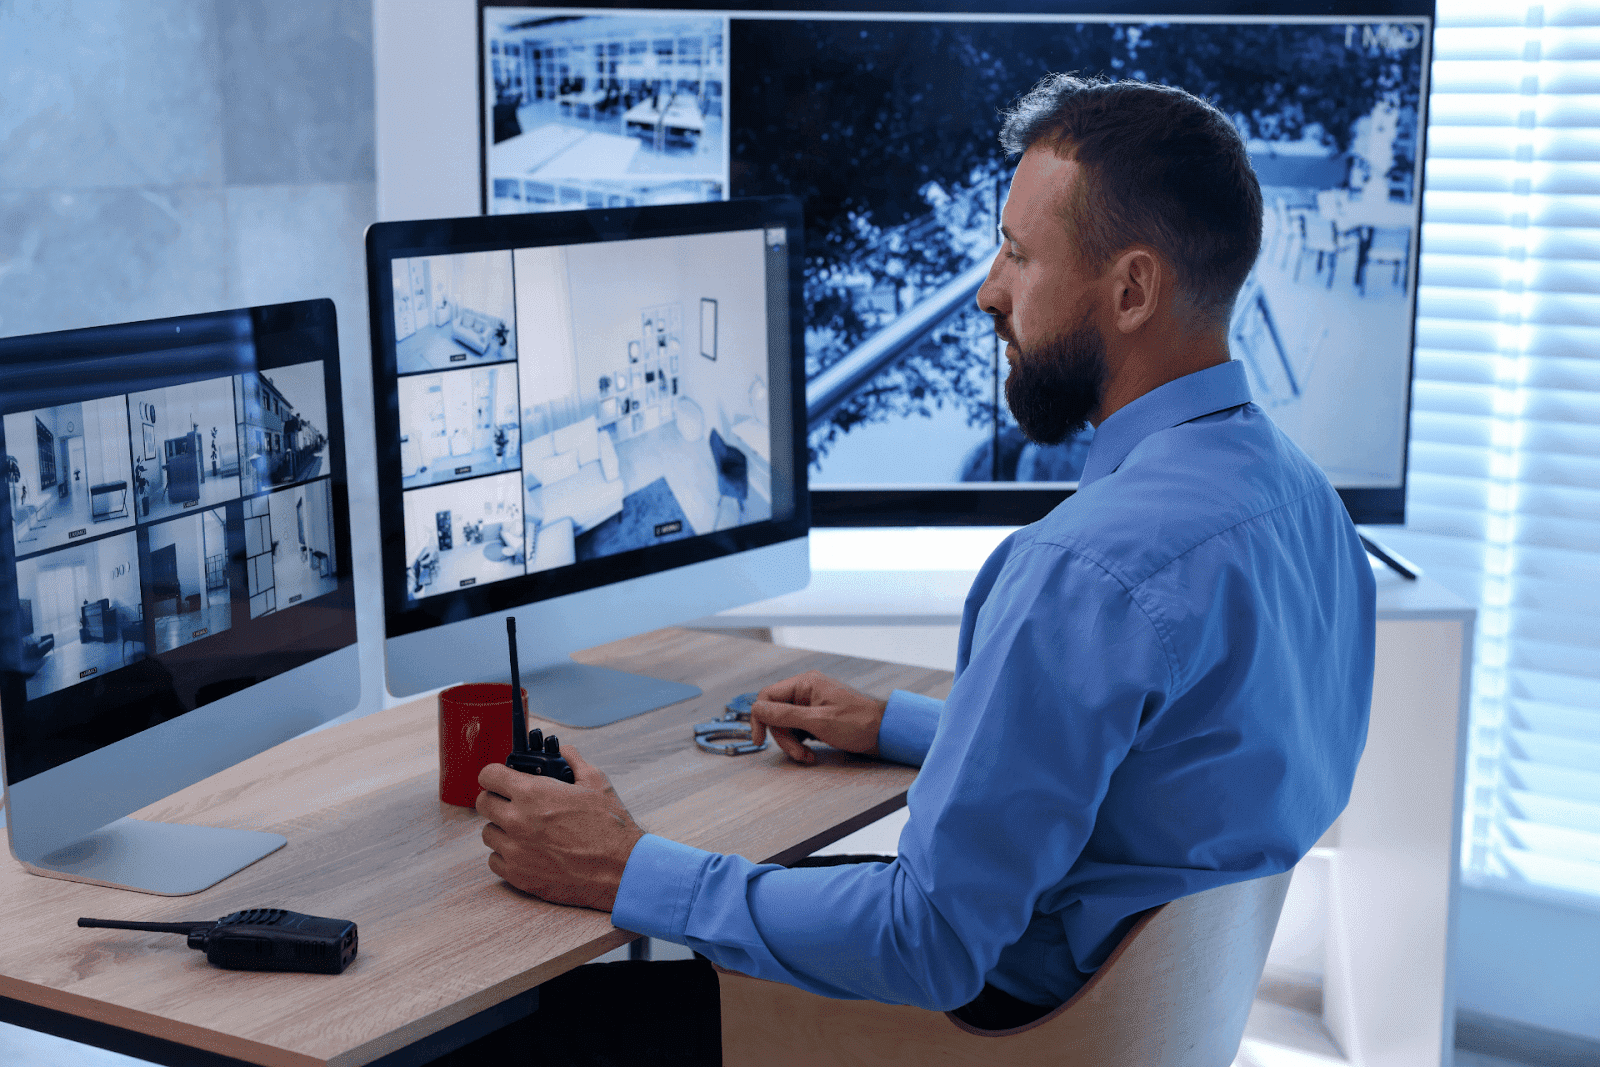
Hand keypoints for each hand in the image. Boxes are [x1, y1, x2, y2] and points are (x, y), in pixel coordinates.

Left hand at [476, 747, 643, 910]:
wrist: (620, 870)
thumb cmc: (609, 827)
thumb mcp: (597, 782)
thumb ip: (574, 761)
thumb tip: (565, 751)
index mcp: (533, 793)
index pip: (489, 775)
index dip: (495, 774)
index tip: (500, 778)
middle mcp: (517, 821)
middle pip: (483, 803)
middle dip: (496, 798)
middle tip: (512, 802)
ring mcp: (515, 850)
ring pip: (488, 833)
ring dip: (501, 828)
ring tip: (523, 829)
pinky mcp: (518, 876)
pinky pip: (494, 860)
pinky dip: (506, 855)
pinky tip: (525, 851)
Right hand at [750, 670, 886, 764]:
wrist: (885, 732)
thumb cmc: (858, 723)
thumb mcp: (818, 721)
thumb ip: (786, 714)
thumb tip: (757, 709)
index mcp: (805, 684)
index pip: (767, 697)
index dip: (760, 718)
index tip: (759, 740)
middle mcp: (806, 691)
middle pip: (776, 714)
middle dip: (783, 737)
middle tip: (798, 754)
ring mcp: (812, 704)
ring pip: (786, 725)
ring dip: (793, 744)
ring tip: (807, 757)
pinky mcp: (817, 717)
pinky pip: (798, 730)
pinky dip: (801, 744)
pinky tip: (812, 754)